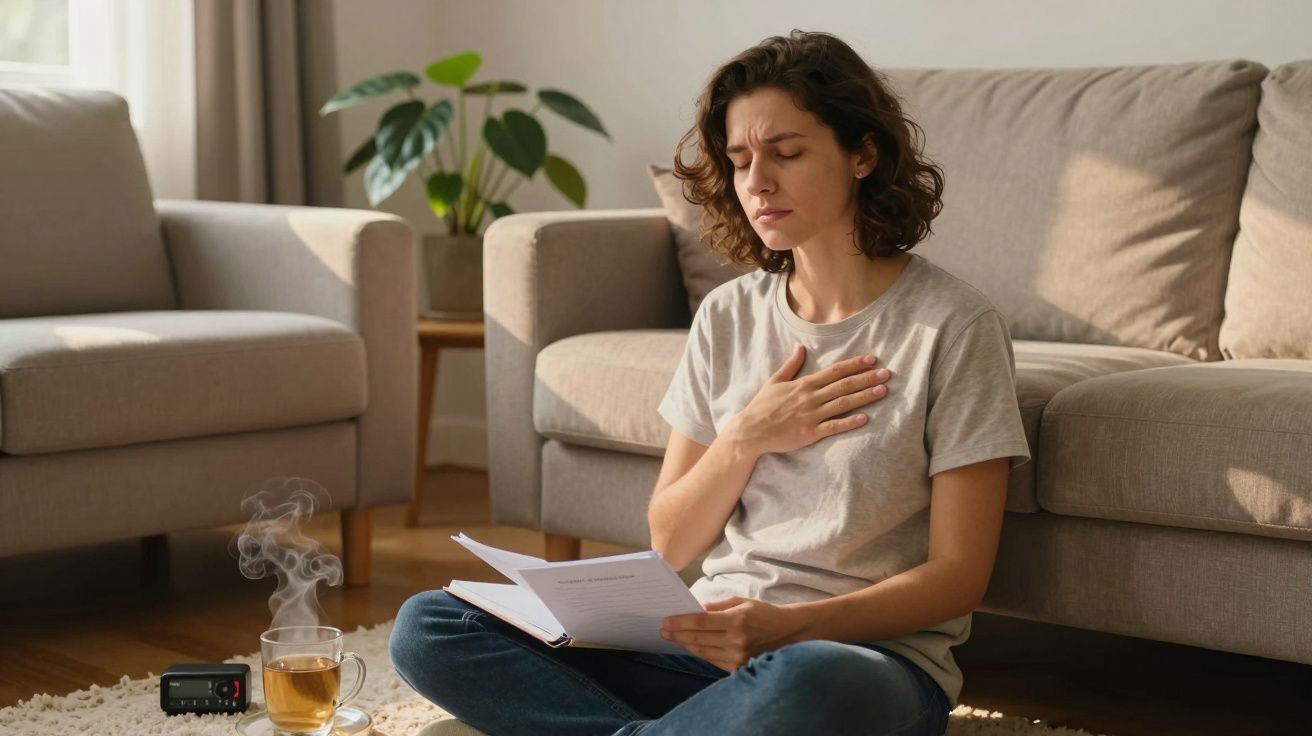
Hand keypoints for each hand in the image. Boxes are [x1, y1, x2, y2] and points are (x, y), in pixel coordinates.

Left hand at [659, 597, 808, 672]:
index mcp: (736, 621)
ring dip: (686, 644)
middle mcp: (736, 641)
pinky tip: (691, 646)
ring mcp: (737, 657)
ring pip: (703, 651)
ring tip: (672, 638)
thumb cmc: (763, 613)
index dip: (681, 623)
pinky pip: (713, 660)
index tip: (666, 622)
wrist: (788, 633)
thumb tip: (695, 610)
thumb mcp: (741, 602)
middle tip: (663, 631)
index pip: (701, 622)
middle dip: (678, 634)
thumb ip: (717, 607)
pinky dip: (700, 653)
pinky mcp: (739, 668)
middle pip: (699, 639)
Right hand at [724, 345, 891, 456]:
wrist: (751, 431)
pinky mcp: (811, 433)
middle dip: (867, 378)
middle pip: (844, 385)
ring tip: (883, 391)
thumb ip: (791, 365)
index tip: (872, 359)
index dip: (855, 364)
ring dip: (865, 396)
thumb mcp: (775, 381)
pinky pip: (834, 426)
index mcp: (804, 384)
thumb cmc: (762, 406)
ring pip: (844, 403)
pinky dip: (850, 422)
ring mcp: (812, 415)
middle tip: (887, 373)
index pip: (835, 371)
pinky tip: (866, 417)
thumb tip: (800, 347)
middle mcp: (811, 397)